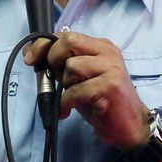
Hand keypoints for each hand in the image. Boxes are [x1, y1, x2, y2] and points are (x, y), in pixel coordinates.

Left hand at [25, 32, 149, 150]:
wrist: (130, 125)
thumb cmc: (102, 102)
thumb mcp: (79, 79)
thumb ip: (61, 65)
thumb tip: (32, 54)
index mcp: (100, 47)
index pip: (66, 35)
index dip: (44, 45)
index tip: (31, 59)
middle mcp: (108, 52)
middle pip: (68, 42)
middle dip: (53, 60)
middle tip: (56, 80)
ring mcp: (112, 68)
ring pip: (71, 66)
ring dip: (65, 86)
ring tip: (72, 98)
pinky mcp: (110, 86)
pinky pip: (77, 90)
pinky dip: (67, 102)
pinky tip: (68, 110)